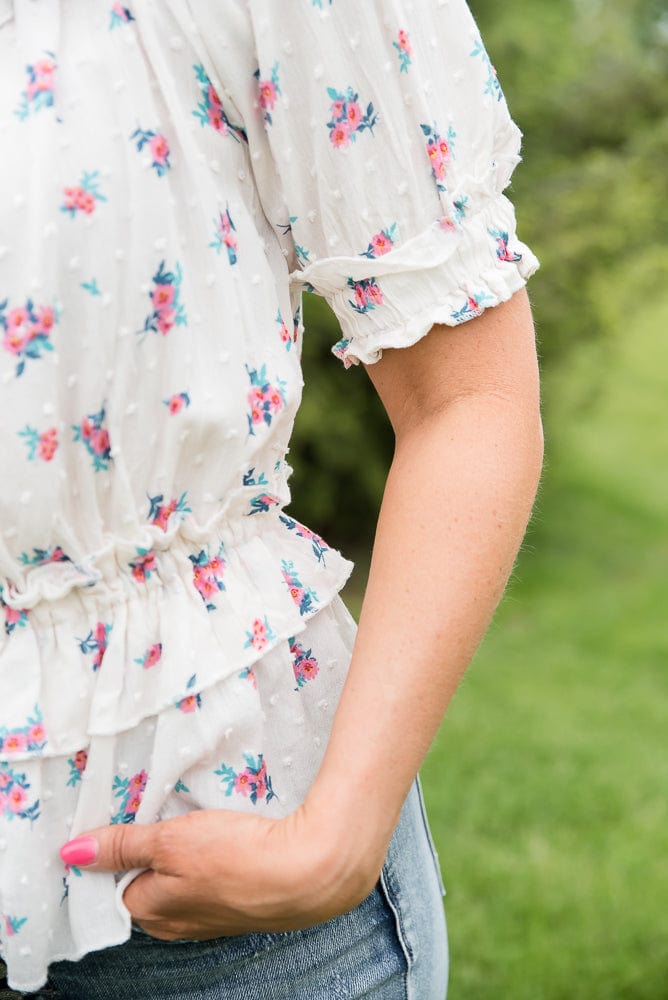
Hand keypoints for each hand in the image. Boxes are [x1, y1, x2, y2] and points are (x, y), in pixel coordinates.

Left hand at [59, 804, 385, 940]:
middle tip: (161, 808)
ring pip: (183, 873)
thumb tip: (73, 853)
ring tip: (195, 814)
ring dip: (185, 845)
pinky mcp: (242, 897)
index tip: (125, 816)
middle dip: (152, 845)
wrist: (308, 870)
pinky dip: (214, 849)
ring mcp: (212, 913)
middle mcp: (178, 921)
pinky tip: (225, 828)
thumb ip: (123, 845)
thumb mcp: (170, 841)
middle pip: (148, 877)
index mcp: (151, 912)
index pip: (115, 879)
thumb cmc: (238, 860)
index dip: (118, 847)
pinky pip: (213, 871)